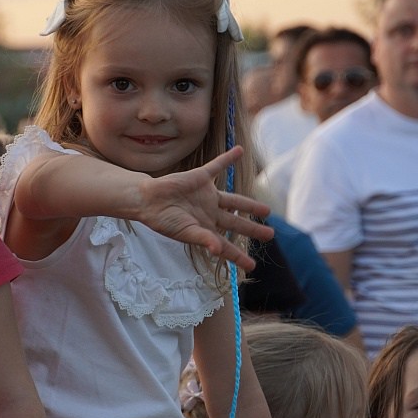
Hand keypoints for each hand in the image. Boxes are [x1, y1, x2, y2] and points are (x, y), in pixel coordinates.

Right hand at [135, 147, 272, 270]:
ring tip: (267, 211)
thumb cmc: (163, 220)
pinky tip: (239, 150)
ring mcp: (206, 196)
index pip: (226, 245)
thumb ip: (204, 239)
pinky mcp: (201, 178)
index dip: (238, 256)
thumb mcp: (185, 232)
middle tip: (270, 234)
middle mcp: (209, 214)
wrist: (147, 199)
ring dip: (250, 205)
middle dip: (252, 229)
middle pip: (236, 223)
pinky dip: (228, 158)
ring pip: (234, 201)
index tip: (252, 266)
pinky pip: (217, 166)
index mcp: (205, 229)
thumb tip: (218, 250)